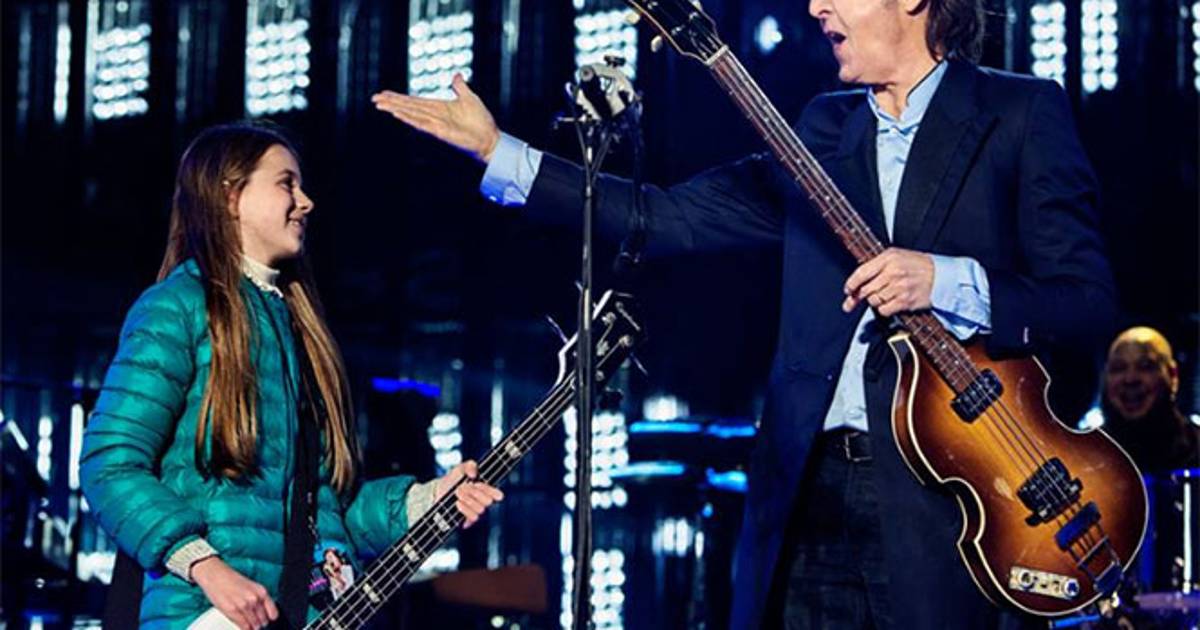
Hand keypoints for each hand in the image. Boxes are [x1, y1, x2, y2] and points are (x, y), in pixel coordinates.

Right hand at [191, 556, 278, 629]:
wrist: (216, 575)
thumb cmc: (231, 580)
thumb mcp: (251, 587)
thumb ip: (259, 599)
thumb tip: (263, 614)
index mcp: (261, 591)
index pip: (273, 613)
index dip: (270, 618)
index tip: (268, 620)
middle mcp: (254, 599)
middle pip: (263, 620)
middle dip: (260, 623)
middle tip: (256, 623)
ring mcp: (244, 606)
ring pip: (254, 625)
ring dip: (252, 627)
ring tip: (250, 625)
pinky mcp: (233, 611)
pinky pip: (244, 626)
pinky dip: (245, 628)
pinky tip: (244, 627)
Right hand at [371, 74, 501, 163]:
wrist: (490, 138)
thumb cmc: (481, 121)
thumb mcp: (470, 98)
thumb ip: (460, 88)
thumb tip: (457, 75)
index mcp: (438, 107)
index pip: (414, 101)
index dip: (399, 97)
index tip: (385, 93)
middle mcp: (434, 116)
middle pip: (408, 107)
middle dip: (391, 102)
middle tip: (374, 98)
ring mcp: (436, 124)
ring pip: (411, 114)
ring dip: (396, 109)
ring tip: (381, 105)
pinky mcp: (440, 131)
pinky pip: (422, 123)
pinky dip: (410, 118)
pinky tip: (398, 114)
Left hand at [435, 460, 503, 527]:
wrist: (440, 491)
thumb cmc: (454, 479)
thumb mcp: (461, 468)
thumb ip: (470, 466)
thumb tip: (473, 475)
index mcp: (484, 490)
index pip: (497, 494)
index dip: (492, 491)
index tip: (479, 484)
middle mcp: (482, 502)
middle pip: (488, 501)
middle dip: (475, 493)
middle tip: (464, 486)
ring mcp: (475, 511)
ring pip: (480, 509)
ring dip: (468, 500)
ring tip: (458, 492)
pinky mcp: (467, 520)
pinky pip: (472, 518)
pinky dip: (465, 509)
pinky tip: (457, 503)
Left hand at [843, 247, 934, 316]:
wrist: (942, 276)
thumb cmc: (919, 265)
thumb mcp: (897, 255)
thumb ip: (878, 264)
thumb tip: (859, 279)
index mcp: (888, 258)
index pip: (862, 272)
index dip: (851, 283)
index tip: (848, 290)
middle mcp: (892, 272)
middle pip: (865, 289)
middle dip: (858, 297)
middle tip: (854, 300)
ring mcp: (898, 288)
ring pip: (873, 301)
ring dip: (875, 301)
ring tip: (885, 295)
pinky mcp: (905, 301)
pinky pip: (884, 310)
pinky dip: (885, 309)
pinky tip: (892, 303)